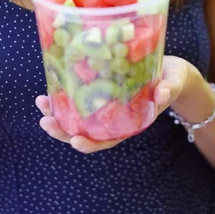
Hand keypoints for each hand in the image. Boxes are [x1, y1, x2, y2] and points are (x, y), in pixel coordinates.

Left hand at [35, 55, 192, 153]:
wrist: (172, 69)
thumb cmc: (173, 79)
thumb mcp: (173, 83)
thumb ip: (168, 89)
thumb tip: (161, 94)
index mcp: (131, 122)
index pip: (108, 139)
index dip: (91, 143)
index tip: (75, 142)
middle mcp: (115, 117)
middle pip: (85, 131)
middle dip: (63, 130)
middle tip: (45, 121)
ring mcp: (106, 104)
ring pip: (77, 116)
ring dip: (57, 112)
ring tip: (41, 103)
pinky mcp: (101, 89)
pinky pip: (80, 97)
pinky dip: (65, 94)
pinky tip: (51, 87)